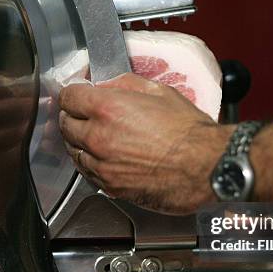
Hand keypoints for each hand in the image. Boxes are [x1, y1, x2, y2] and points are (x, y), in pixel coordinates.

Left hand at [58, 73, 234, 213]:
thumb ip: (125, 85)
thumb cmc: (189, 131)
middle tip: (84, 115)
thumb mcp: (159, 91)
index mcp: (107, 108)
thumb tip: (107, 85)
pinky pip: (88, 173)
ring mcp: (103, 166)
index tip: (78, 95)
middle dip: (74, 117)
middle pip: (66, 125)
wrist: (206, 166)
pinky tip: (104, 158)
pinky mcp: (111, 186)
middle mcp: (99, 138)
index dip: (74, 94)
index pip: (69, 97)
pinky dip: (91, 164)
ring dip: (80, 142)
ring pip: (74, 152)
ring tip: (95, 137)